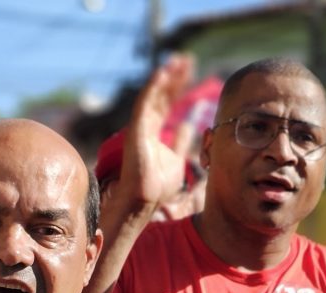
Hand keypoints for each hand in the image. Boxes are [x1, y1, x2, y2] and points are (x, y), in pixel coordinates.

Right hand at [113, 55, 192, 230]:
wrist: (145, 199)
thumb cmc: (158, 185)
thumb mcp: (176, 159)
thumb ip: (179, 142)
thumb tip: (186, 126)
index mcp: (153, 129)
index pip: (166, 101)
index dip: (177, 85)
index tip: (189, 69)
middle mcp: (145, 124)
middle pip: (160, 94)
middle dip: (174, 76)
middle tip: (186, 59)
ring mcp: (139, 126)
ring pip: (153, 95)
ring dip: (165, 77)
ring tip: (178, 61)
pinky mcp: (136, 131)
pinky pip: (144, 104)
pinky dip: (152, 88)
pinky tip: (162, 73)